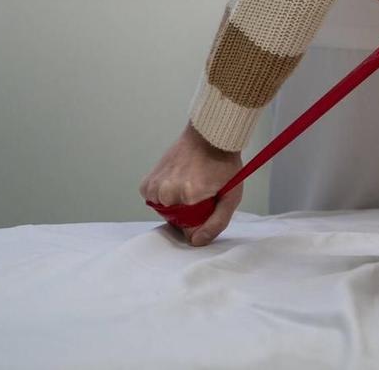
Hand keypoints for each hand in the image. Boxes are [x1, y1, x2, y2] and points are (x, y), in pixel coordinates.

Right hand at [140, 123, 243, 245]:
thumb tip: (196, 242)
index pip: (190, 229)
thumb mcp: (231, 194)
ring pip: (165, 212)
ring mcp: (154, 187)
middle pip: (176, 221)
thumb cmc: (223, 163)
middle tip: (202, 190)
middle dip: (189, 212)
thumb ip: (216, 222)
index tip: (209, 203)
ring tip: (191, 184)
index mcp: (189, 195)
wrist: (208, 136)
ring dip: (177, 204)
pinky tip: (178, 182)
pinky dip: (165, 196)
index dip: (201, 220)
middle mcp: (167, 192)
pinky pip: (155, 202)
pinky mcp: (146, 183)